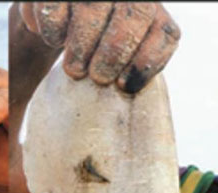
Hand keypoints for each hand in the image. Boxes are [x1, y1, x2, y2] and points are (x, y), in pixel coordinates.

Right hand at [18, 2, 179, 92]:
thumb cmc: (86, 57)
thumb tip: (116, 152)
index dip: (148, 60)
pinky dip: (52, 27)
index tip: (125, 86)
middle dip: (115, 49)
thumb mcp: (110, 73)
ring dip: (82, 43)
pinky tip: (53, 38)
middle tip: (97, 77)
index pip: (165, 34)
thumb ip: (119, 91)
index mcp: (150, 20)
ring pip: (95, 5)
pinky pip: (56, 4)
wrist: (58, 19)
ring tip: (73, 68)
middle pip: (135, 13)